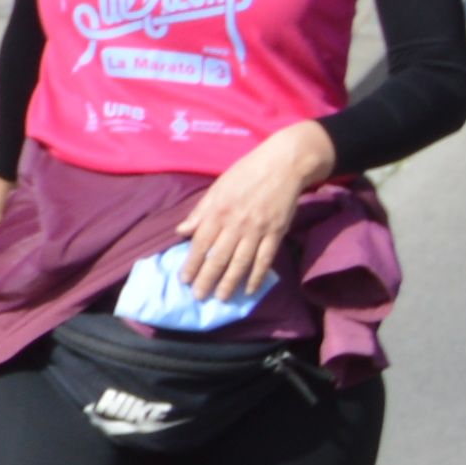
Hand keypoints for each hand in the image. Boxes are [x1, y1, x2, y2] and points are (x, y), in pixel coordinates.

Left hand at [174, 122, 330, 301]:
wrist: (283, 165)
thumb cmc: (245, 173)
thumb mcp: (217, 187)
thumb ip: (200, 212)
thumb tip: (181, 231)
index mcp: (218, 211)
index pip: (201, 243)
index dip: (192, 263)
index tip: (184, 280)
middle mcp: (236, 224)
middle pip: (219, 257)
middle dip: (207, 279)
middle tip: (199, 297)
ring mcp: (258, 230)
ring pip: (241, 263)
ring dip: (230, 283)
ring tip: (221, 299)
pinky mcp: (276, 234)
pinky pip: (265, 260)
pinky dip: (257, 277)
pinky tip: (250, 290)